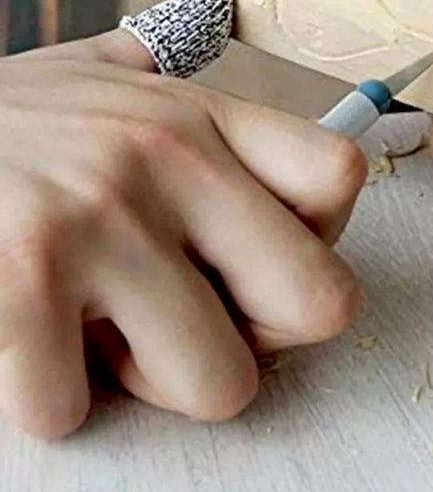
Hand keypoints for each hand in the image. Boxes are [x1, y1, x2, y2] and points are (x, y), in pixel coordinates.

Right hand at [0, 30, 364, 437]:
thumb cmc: (10, 122)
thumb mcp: (111, 81)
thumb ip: (202, 104)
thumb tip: (290, 135)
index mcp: (204, 113)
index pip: (340, 179)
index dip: (322, 239)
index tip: (264, 254)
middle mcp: (167, 158)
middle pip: (322, 302)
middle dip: (262, 334)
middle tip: (194, 318)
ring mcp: (97, 222)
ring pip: (220, 384)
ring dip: (158, 377)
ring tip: (100, 325)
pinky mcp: (20, 287)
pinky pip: (84, 409)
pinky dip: (56, 394)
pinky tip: (27, 335)